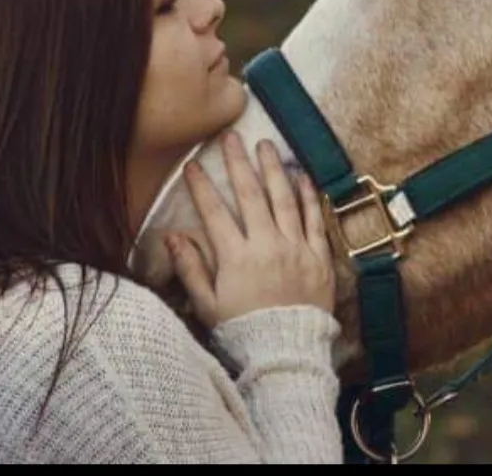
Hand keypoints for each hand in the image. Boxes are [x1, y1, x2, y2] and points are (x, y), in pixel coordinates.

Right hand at [165, 131, 334, 329]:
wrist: (288, 355)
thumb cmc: (244, 332)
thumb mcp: (208, 306)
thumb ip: (191, 269)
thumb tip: (172, 236)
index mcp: (236, 257)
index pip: (215, 212)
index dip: (201, 186)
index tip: (192, 164)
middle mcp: (267, 245)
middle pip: (251, 194)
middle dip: (238, 163)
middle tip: (231, 137)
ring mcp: (296, 248)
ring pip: (284, 198)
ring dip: (273, 168)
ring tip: (265, 145)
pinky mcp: (319, 256)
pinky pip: (314, 219)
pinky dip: (308, 195)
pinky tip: (300, 175)